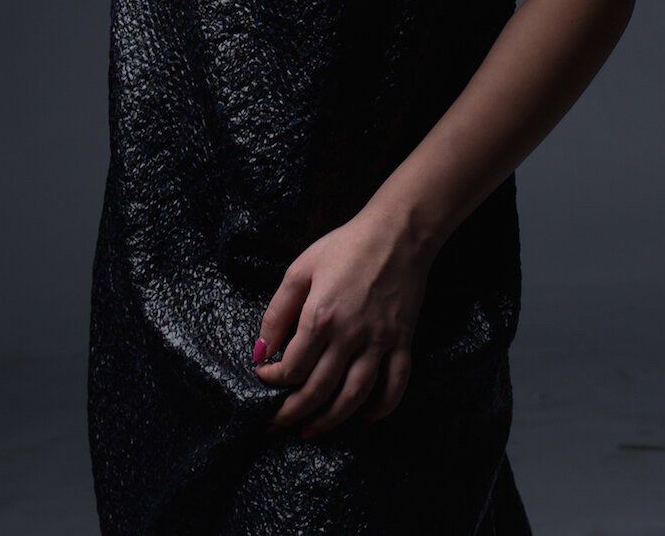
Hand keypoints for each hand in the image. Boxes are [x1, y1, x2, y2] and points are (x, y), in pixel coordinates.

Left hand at [254, 207, 433, 438]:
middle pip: (318, 390)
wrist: (397, 234)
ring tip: (310, 431)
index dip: (272, 379)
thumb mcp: (301, 268)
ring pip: (354, 397)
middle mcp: (350, 335)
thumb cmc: (346, 246)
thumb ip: (278, 311)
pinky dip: (381, 408)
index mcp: (321, 315)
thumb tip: (261, 350)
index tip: (263, 378)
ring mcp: (379, 342)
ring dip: (330, 421)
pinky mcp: (403, 343)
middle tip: (275, 424)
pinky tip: (364, 417)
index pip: (292, 366)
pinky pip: (395, 386)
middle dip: (292, 412)